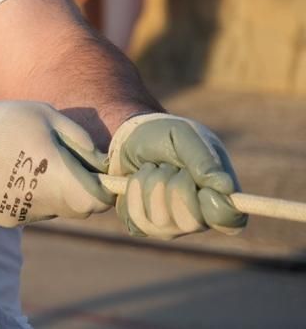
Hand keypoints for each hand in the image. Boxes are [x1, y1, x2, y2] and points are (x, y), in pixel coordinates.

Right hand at [0, 100, 112, 226]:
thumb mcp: (44, 114)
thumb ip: (79, 139)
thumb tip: (101, 162)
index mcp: (56, 176)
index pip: (98, 200)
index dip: (102, 188)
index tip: (96, 172)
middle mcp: (42, 202)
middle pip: (78, 208)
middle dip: (78, 189)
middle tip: (61, 161)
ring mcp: (22, 214)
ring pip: (54, 210)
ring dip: (52, 192)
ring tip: (28, 162)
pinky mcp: (4, 219)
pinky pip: (30, 211)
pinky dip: (30, 197)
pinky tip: (9, 173)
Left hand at [108, 113, 246, 238]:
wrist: (129, 136)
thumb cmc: (165, 136)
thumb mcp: (184, 135)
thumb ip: (204, 159)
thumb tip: (225, 188)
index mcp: (218, 196)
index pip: (231, 222)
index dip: (217, 207)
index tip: (203, 187)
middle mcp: (197, 217)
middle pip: (190, 222)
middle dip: (174, 186)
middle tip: (170, 167)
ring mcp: (169, 225)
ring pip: (160, 220)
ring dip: (151, 185)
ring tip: (153, 169)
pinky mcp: (143, 224)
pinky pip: (136, 220)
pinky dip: (133, 192)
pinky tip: (136, 178)